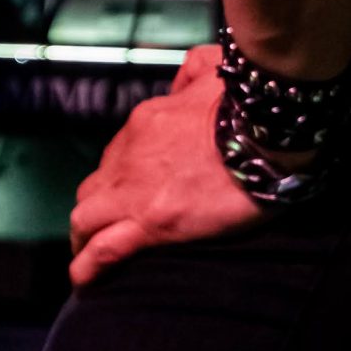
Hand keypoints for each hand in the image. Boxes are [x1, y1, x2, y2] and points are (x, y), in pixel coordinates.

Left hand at [67, 45, 263, 287]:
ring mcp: (136, 189)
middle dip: (95, 208)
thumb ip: (192, 71)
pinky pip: (103, 250)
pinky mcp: (152, 222)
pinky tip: (84, 280)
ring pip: (86, 217)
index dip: (118, 176)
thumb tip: (181, 81)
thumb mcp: (214, 70)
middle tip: (103, 228)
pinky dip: (87, 267)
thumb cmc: (249, 103)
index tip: (127, 192)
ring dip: (83, 237)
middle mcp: (132, 153)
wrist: (267, 131)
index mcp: (148, 121)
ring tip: (86, 259)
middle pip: (95, 186)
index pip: (119, 154)